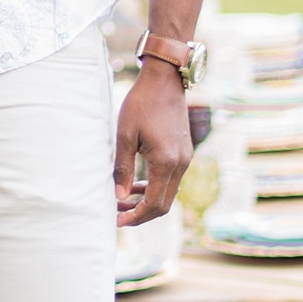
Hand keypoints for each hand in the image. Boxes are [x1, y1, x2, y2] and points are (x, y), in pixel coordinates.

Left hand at [115, 58, 192, 225]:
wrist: (165, 80)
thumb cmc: (141, 103)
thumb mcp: (125, 135)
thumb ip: (123, 168)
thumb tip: (119, 198)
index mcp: (166, 161)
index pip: (153, 203)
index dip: (135, 217)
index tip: (116, 221)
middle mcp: (181, 164)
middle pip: (164, 205)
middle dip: (140, 214)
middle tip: (117, 215)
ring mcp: (185, 159)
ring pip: (169, 194)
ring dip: (147, 202)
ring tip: (123, 201)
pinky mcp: (184, 153)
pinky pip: (171, 181)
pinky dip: (155, 189)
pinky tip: (137, 185)